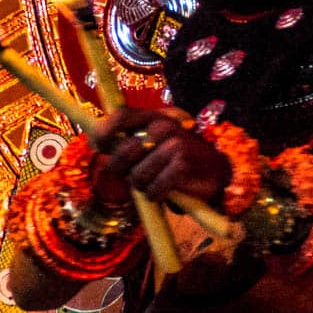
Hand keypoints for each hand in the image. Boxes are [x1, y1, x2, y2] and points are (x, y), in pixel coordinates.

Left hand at [95, 107, 230, 207]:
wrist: (216, 171)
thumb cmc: (176, 158)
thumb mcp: (155, 143)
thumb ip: (130, 142)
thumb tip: (96, 144)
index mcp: (154, 117)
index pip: (121, 116)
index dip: (104, 132)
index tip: (97, 147)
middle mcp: (164, 127)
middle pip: (123, 152)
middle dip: (122, 170)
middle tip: (134, 176)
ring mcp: (175, 145)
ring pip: (137, 176)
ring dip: (142, 187)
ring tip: (154, 183)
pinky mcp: (182, 165)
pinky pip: (153, 189)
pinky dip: (155, 195)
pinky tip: (164, 192)